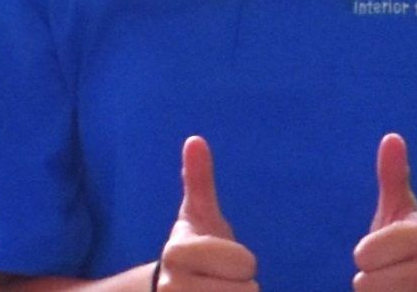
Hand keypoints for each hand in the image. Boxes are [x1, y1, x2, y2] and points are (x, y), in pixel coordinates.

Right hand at [157, 136, 257, 291]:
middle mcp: (172, 287)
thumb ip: (198, 179)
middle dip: (240, 286)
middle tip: (220, 280)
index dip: (241, 261)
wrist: (172, 290)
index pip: (244, 264)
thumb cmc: (196, 250)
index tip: (221, 259)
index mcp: (177, 253)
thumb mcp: (198, 215)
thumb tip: (195, 140)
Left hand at [353, 133, 416, 291]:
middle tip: (389, 272)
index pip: (365, 255)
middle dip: (370, 280)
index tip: (381, 250)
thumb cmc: (409, 244)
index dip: (365, 254)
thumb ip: (393, 175)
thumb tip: (391, 137)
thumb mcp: (399, 208)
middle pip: (366, 284)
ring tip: (395, 287)